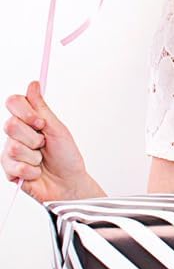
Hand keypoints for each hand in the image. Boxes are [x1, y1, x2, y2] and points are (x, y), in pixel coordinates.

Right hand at [3, 82, 94, 202]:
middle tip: (44, 145)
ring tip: (42, 160)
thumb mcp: (57, 129)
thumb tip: (33, 84)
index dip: (25, 111)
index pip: (13, 103)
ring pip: (13, 147)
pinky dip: (32, 171)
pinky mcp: (8, 171)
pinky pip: (15, 167)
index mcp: (27, 122)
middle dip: (34, 137)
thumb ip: (42, 108)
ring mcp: (10, 153)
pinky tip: (37, 173)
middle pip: (10, 125)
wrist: (69, 183)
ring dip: (35, 156)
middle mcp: (15, 135)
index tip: (40, 122)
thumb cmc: (67, 156)